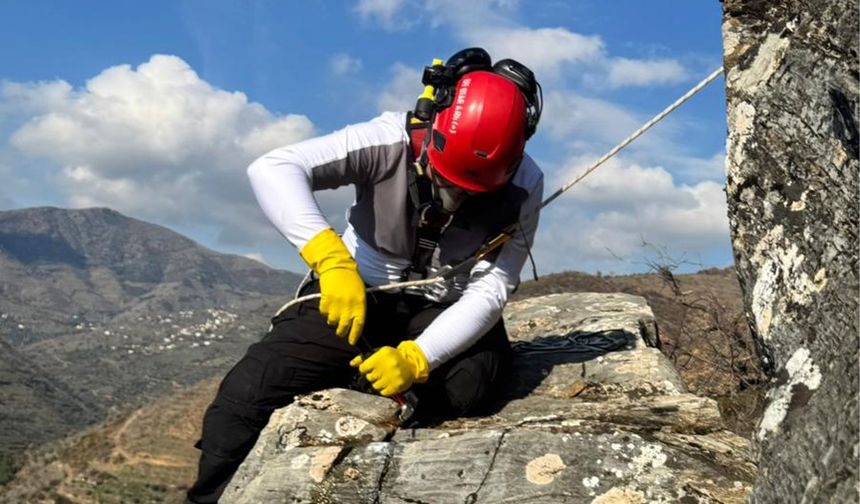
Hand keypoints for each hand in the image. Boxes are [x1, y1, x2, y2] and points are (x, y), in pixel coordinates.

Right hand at [300, 228, 365, 344]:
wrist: (338, 267)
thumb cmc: (352, 280)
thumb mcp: (360, 294)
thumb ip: (358, 308)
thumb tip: (354, 323)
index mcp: (360, 305)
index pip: (358, 325)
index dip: (354, 335)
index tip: (351, 342)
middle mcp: (348, 307)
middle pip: (344, 327)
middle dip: (341, 332)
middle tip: (340, 331)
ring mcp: (336, 305)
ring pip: (332, 321)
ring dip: (333, 320)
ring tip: (334, 314)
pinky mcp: (326, 301)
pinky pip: (324, 313)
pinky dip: (325, 311)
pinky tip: (328, 304)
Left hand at [350, 341, 429, 396]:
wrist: (411, 363)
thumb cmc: (393, 357)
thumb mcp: (380, 352)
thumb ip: (365, 358)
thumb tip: (352, 363)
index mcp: (381, 356)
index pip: (363, 368)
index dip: (365, 369)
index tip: (369, 368)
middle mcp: (387, 366)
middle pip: (369, 378)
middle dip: (372, 376)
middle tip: (379, 373)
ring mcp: (392, 377)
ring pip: (375, 386)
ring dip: (378, 383)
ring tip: (384, 378)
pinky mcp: (396, 386)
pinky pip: (383, 392)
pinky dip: (384, 390)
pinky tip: (388, 383)